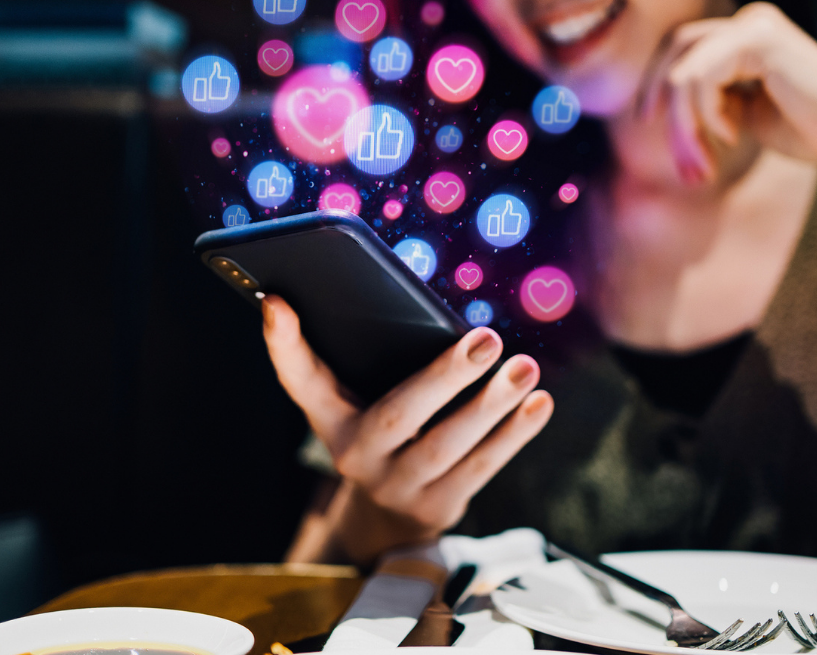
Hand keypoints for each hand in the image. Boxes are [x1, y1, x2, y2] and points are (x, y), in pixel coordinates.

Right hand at [261, 295, 552, 563]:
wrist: (388, 515)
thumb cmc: (382, 432)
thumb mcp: (358, 401)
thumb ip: (358, 357)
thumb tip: (365, 302)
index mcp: (331, 421)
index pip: (300, 379)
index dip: (284, 344)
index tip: (277, 300)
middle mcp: (356, 458)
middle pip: (399, 415)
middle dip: (445, 376)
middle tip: (488, 339)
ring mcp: (398, 488)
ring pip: (448, 446)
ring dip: (493, 406)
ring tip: (525, 367)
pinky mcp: (438, 508)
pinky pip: (480, 469)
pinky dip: (514, 435)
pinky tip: (539, 403)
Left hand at [642, 3, 816, 221]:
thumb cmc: (808, 131)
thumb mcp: (745, 113)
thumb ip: (712, 101)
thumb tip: (667, 109)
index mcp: (747, 34)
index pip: (684, 49)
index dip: (659, 85)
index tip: (651, 124)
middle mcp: (751, 20)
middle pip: (677, 52)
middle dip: (666, 107)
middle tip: (677, 157)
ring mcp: (755, 25)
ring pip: (685, 72)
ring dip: (685, 126)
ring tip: (704, 163)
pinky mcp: (758, 40)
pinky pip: (702, 79)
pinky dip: (708, 115)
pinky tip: (733, 136)